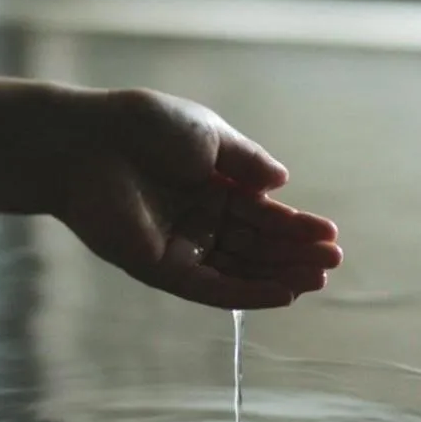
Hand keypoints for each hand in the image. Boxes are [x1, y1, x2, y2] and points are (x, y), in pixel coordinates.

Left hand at [53, 89, 341, 309]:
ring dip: (280, 276)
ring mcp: (180, 247)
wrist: (87, 142)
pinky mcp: (161, 269)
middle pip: (255, 246)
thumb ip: (247, 162)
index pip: (261, 214)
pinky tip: (283, 294)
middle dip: (294, 254)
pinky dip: (247, 293)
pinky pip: (211, 288)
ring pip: (239, 269)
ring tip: (318, 277)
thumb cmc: (143, 127)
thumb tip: (282, 183)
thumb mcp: (209, 135)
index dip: (295, 226)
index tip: (329, 233)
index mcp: (208, 187)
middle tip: (333, 261)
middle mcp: (196, 221)